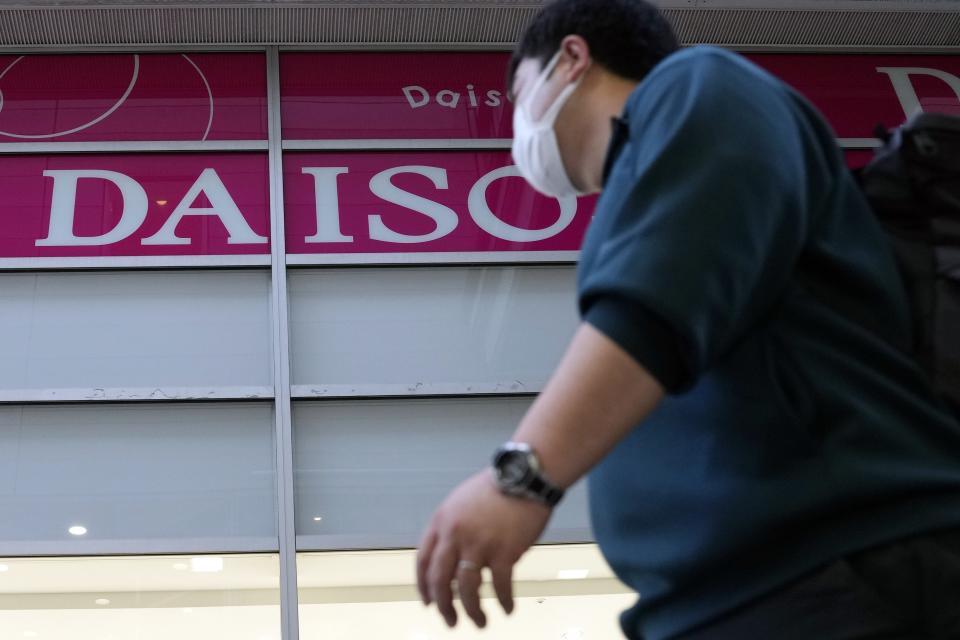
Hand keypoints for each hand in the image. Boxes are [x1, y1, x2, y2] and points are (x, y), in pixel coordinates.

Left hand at [416, 469, 551, 628]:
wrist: (524, 476)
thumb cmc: (497, 487)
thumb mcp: (461, 503)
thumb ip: (451, 529)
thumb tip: (452, 562)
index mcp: (442, 521)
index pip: (423, 561)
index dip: (424, 586)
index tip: (428, 602)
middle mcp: (456, 534)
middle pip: (440, 580)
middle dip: (443, 606)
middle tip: (449, 621)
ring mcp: (479, 543)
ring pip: (467, 589)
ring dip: (472, 611)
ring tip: (479, 622)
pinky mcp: (505, 551)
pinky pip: (500, 586)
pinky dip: (503, 601)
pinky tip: (507, 608)